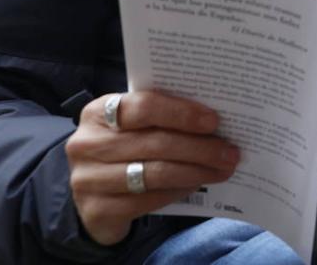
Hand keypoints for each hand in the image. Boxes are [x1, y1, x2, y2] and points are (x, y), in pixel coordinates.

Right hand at [65, 91, 239, 245]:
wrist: (91, 197)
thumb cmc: (122, 150)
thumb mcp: (132, 128)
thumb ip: (161, 119)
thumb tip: (214, 121)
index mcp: (98, 112)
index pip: (143, 107)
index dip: (181, 113)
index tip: (213, 121)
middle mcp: (87, 144)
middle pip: (155, 142)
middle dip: (199, 148)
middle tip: (229, 152)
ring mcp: (88, 179)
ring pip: (154, 173)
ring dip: (195, 171)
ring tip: (222, 169)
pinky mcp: (96, 211)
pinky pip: (147, 199)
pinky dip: (177, 191)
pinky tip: (197, 185)